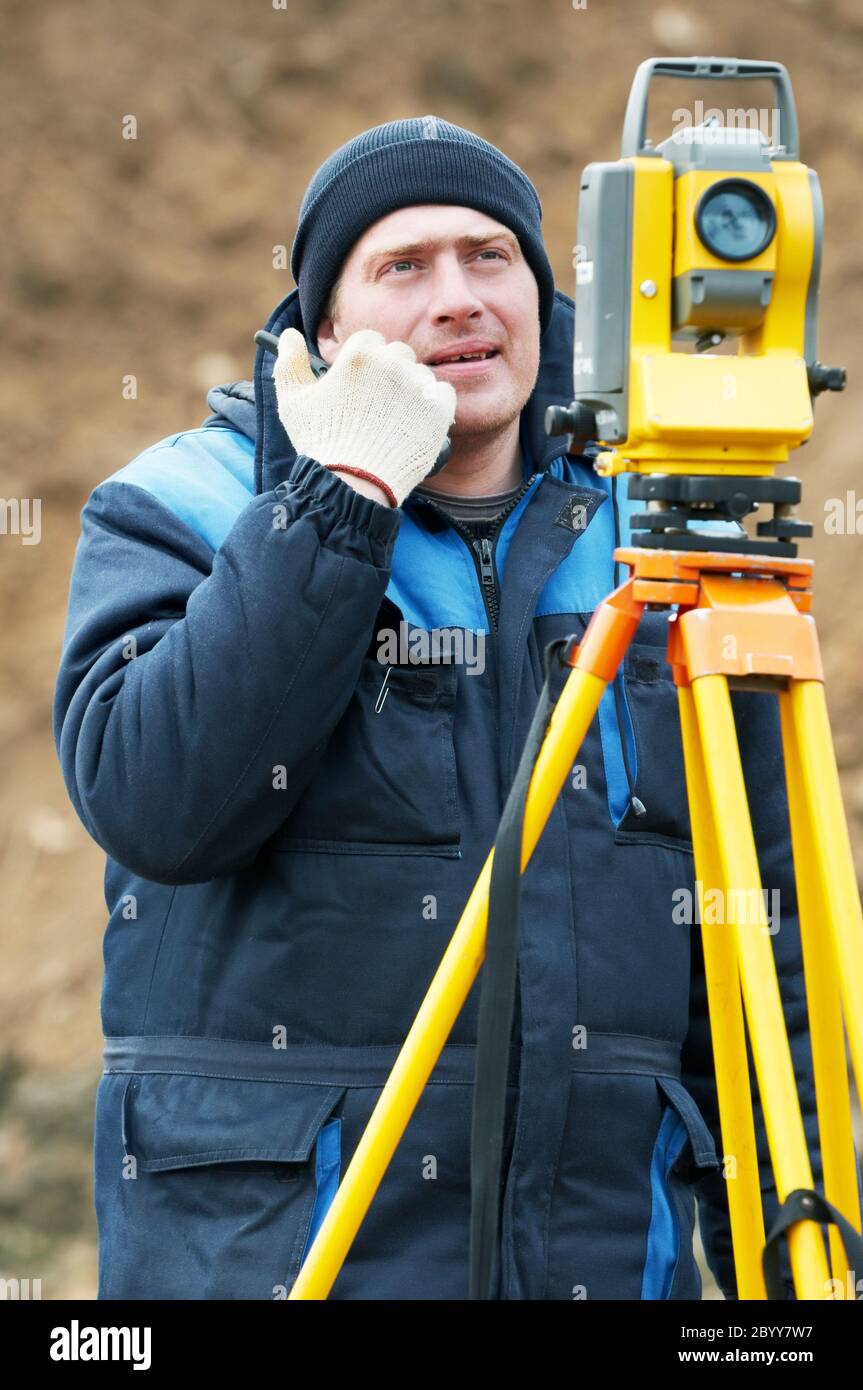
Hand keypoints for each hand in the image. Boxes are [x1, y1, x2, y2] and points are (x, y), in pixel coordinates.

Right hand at [273, 328, 456, 506]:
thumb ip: (289, 363)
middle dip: (389, 371)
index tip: (360, 382)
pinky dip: (433, 404)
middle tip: (377, 403)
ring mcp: (418, 387)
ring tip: (394, 419)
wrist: (355, 484)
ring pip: (420, 374)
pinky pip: (443, 393)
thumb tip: (289, 334)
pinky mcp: (438, 411)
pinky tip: (417, 421)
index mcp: (359, 357)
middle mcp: (392, 365)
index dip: (363, 361)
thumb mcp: (293, 402)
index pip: (369, 340)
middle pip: (398, 352)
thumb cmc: (322, 444)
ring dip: (411, 388)